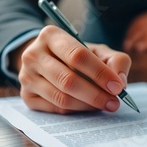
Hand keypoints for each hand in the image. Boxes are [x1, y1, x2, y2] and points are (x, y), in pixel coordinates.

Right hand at [15, 25, 130, 113]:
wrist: (50, 61)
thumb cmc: (79, 55)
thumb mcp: (98, 51)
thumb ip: (116, 61)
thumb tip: (120, 81)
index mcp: (51, 36)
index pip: (77, 56)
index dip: (100, 73)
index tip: (117, 87)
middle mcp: (33, 54)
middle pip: (68, 80)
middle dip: (96, 94)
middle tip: (114, 102)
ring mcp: (26, 76)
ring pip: (62, 98)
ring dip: (88, 105)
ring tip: (105, 104)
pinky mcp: (26, 96)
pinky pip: (56, 109)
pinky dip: (77, 110)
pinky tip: (88, 106)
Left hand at [123, 7, 146, 51]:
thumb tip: (136, 40)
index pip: (138, 21)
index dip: (130, 31)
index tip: (125, 40)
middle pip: (140, 26)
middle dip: (131, 37)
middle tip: (126, 47)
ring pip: (146, 32)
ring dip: (137, 41)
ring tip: (132, 49)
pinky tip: (141, 48)